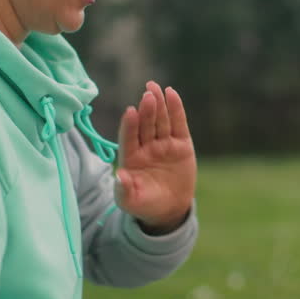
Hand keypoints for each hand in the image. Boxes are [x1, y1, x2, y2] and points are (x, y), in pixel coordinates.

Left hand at [115, 81, 195, 231]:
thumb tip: (118, 175)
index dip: (129, 125)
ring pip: (160, 120)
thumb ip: (124, 189)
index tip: (130, 111)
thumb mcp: (131, 201)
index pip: (128, 137)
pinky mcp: (181, 144)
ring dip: (158, 104)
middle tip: (147, 95)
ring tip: (155, 88)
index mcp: (130, 157)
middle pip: (145, 124)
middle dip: (146, 110)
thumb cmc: (144, 204)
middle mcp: (146, 146)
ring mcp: (163, 143)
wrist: (169, 209)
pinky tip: (171, 94)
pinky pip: (178, 124)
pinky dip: (176, 109)